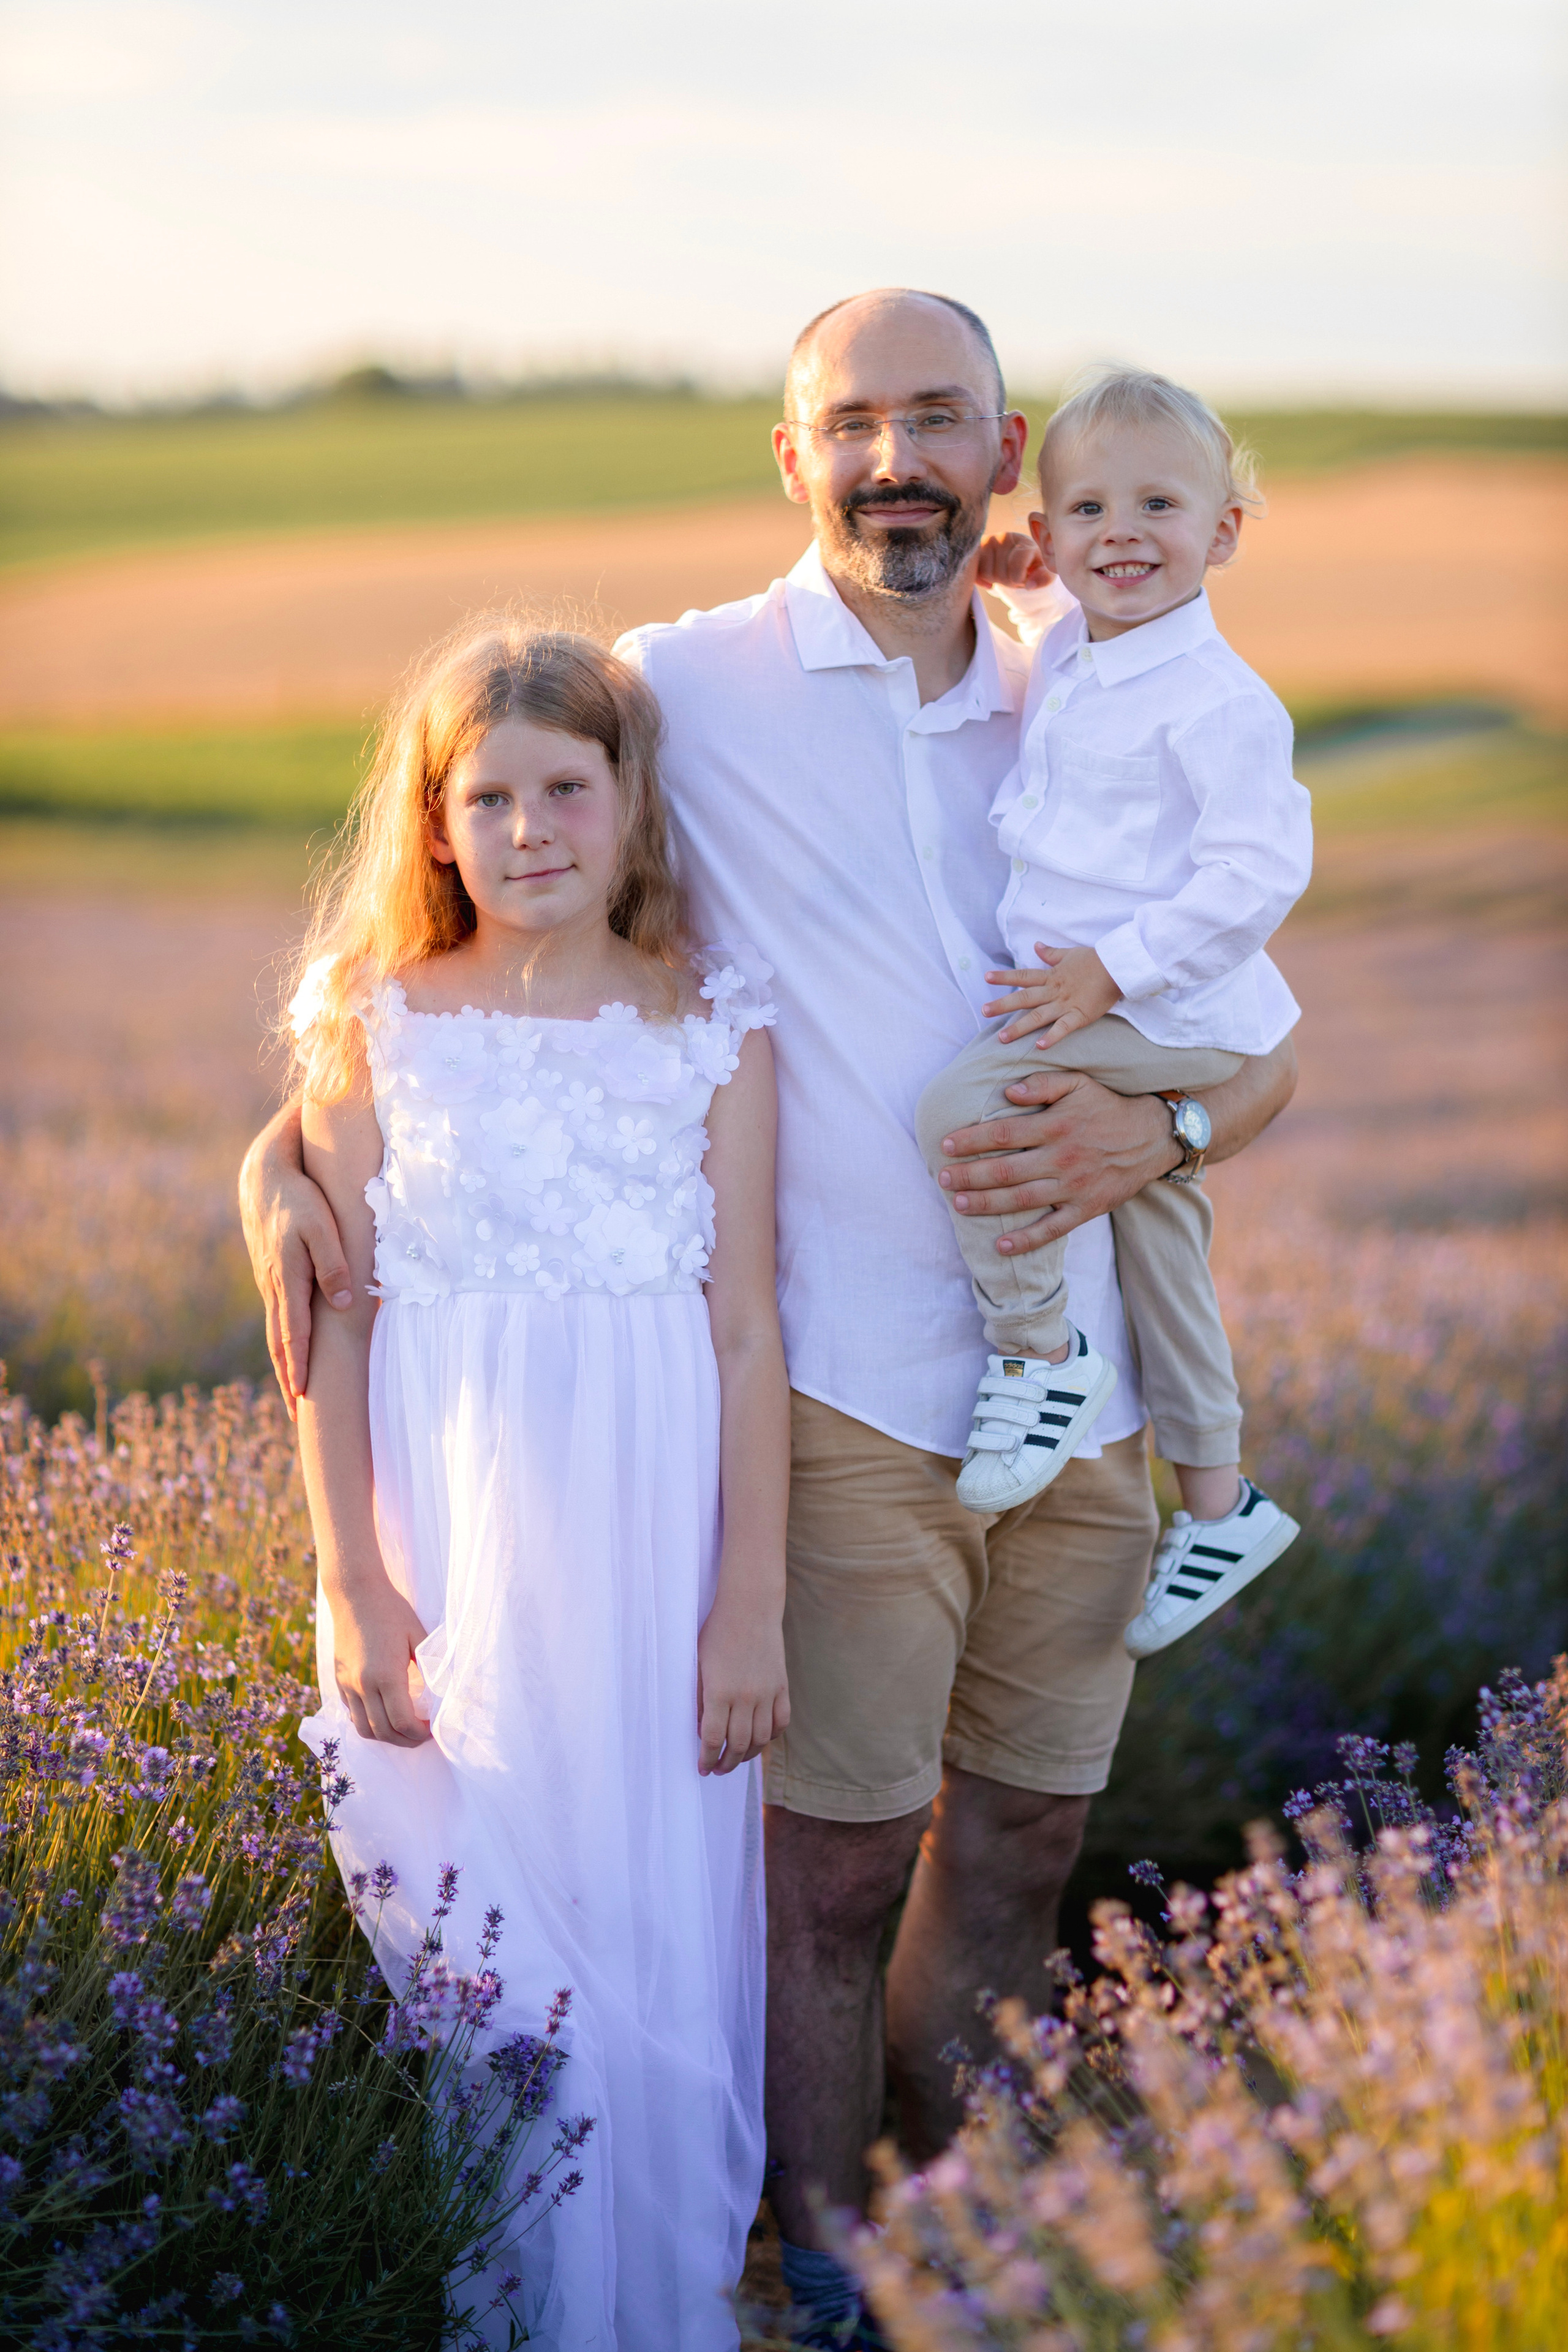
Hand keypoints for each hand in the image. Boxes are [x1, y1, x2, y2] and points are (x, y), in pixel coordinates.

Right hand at [238, 1102, 353, 1419]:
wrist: (264, 1175)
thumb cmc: (300, 1199)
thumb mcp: (322, 1227)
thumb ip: (334, 1265)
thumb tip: (343, 1305)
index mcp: (287, 1280)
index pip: (293, 1335)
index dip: (298, 1368)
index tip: (303, 1398)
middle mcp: (274, 1287)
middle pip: (280, 1342)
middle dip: (289, 1379)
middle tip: (297, 1414)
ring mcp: (270, 1281)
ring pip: (277, 1330)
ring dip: (284, 1363)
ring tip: (294, 1391)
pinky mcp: (272, 1273)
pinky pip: (278, 1315)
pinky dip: (283, 1339)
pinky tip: (291, 1349)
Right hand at [331, 1577, 431, 1746]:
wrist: (355, 1593)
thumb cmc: (391, 1610)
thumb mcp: (418, 1635)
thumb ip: (430, 1665)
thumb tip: (444, 1691)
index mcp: (386, 1675)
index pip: (402, 1722)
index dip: (419, 1733)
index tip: (432, 1729)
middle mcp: (362, 1684)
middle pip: (383, 1731)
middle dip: (405, 1741)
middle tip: (422, 1736)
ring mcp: (347, 1684)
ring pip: (363, 1728)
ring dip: (385, 1737)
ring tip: (403, 1731)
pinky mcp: (339, 1680)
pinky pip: (352, 1713)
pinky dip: (368, 1723)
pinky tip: (383, 1715)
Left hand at [696, 1596, 788, 1776]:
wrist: (750, 1609)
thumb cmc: (717, 1633)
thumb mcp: (699, 1666)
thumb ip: (700, 1701)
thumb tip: (703, 1732)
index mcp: (719, 1692)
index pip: (714, 1739)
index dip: (707, 1759)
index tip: (703, 1768)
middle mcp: (745, 1697)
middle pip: (738, 1745)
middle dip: (726, 1763)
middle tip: (718, 1768)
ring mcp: (767, 1693)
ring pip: (761, 1739)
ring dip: (748, 1755)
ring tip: (736, 1758)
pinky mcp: (782, 1686)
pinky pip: (781, 1722)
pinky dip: (771, 1737)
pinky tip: (760, 1739)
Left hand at [935, 1068, 1179, 1254]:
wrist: (1152, 1137)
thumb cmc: (1108, 1108)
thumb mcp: (1078, 1083)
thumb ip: (1042, 1083)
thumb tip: (1008, 1092)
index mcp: (1055, 1126)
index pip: (1003, 1135)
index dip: (971, 1141)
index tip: (946, 1145)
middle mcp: (1061, 1158)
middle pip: (1005, 1171)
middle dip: (969, 1176)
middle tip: (942, 1179)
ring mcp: (1073, 1187)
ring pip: (1022, 1200)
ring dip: (986, 1205)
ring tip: (958, 1204)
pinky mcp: (1086, 1209)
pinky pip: (1053, 1230)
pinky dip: (1027, 1240)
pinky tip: (1002, 1247)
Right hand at [975, 530, 1054, 595]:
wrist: (1020, 556)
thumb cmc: (1034, 564)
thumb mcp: (1046, 572)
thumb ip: (1044, 578)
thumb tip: (1030, 585)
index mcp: (1025, 542)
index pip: (1017, 566)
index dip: (1019, 579)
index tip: (1024, 578)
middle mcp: (1005, 537)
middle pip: (1001, 574)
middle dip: (1008, 582)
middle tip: (1014, 576)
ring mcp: (989, 541)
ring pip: (987, 573)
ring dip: (996, 580)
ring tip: (1004, 573)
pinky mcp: (977, 548)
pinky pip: (974, 571)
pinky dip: (982, 579)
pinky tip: (991, 578)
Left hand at [984, 943, 1120, 1048]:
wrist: (1118, 966)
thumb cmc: (1096, 959)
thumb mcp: (1070, 954)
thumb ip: (1051, 953)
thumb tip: (1036, 946)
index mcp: (1052, 975)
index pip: (1023, 975)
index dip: (1005, 977)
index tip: (986, 977)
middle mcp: (1054, 990)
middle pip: (1024, 997)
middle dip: (1003, 1004)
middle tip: (983, 1011)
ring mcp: (1066, 1004)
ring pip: (1038, 1016)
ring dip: (1019, 1027)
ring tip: (1002, 1038)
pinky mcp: (1080, 1015)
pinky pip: (1064, 1028)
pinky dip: (1052, 1037)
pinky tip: (1039, 1047)